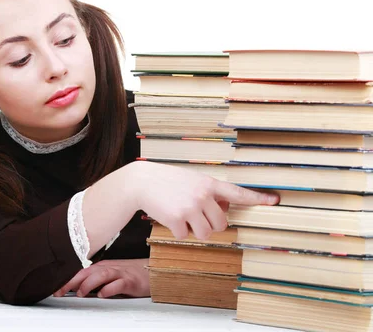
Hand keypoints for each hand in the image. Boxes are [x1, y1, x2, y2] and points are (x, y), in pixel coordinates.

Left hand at [53, 259, 148, 298]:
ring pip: (101, 274)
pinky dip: (109, 288)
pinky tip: (102, 294)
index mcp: (102, 267)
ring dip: (88, 283)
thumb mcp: (110, 277)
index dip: (67, 280)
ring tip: (80, 293)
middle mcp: (109, 268)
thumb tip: (78, 290)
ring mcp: (120, 273)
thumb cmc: (129, 274)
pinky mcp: (130, 281)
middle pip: (87, 271)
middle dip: (72, 281)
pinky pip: (118, 284)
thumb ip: (95, 281)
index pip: (81, 271)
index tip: (56, 289)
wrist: (152, 271)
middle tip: (61, 291)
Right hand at [130, 161, 277, 240]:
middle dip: (210, 225)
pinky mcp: (177, 219)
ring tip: (181, 215)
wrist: (141, 181)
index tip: (274, 201)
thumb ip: (209, 192)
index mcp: (209, 183)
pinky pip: (185, 236)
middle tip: (195, 215)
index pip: (238, 192)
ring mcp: (191, 207)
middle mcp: (203, 195)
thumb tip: (224, 208)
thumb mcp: (192, 180)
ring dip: (194, 230)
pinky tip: (168, 216)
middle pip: (221, 224)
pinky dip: (176, 231)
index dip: (257, 198)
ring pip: (205, 233)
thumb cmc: (167, 181)